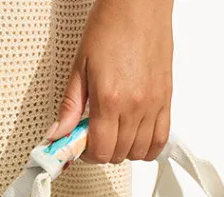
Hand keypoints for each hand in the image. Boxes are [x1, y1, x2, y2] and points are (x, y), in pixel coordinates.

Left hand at [45, 0, 173, 163]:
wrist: (139, 5)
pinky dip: (147, 148)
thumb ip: (70, 106)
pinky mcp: (166, 100)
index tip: (82, 145)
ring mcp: (153, 105)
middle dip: (103, 152)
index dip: (87, 154)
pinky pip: (160, 140)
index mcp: (109, 99)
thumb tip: (58, 133)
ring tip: (114, 135)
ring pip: (139, 152)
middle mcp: (134, 106)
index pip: (100, 150)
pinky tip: (135, 138)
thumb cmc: (110, 26)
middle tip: (95, 136)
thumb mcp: (80, 66)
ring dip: (124, 151)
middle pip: (118, 155)